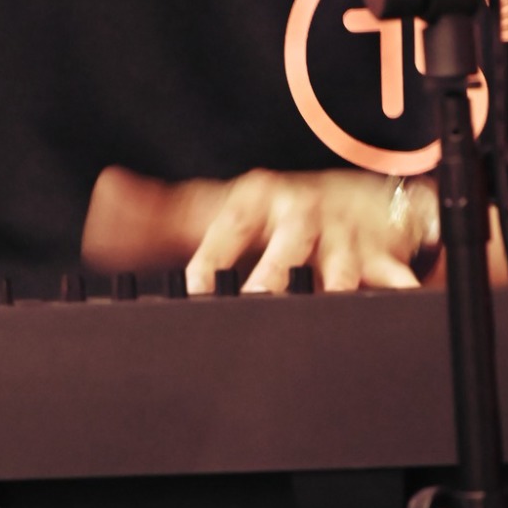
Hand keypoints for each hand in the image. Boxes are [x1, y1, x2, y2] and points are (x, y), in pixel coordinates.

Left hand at [82, 164, 420, 292]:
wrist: (349, 198)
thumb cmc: (271, 212)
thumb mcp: (214, 207)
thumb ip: (154, 213)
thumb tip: (104, 197)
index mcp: (255, 199)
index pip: (227, 226)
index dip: (209, 258)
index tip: (195, 287)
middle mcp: (300, 213)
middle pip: (287, 245)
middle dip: (274, 274)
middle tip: (259, 300)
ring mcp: (344, 236)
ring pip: (342, 266)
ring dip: (335, 288)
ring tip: (325, 309)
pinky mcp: (382, 258)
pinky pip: (395, 277)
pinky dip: (400, 291)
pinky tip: (402, 303)